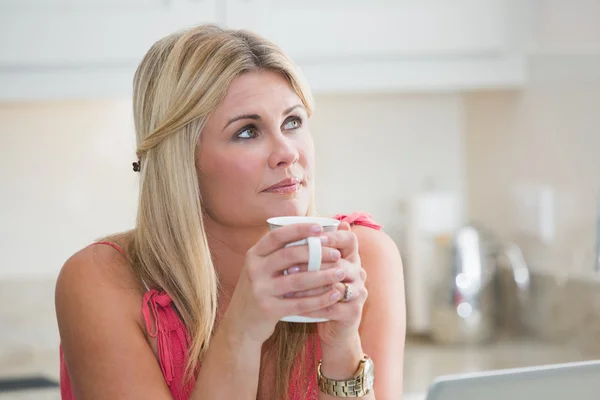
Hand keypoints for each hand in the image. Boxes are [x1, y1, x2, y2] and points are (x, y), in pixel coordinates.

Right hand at [223, 223, 346, 344]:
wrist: (240, 323)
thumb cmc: (259, 290)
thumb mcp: (261, 268)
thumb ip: (279, 253)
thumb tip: (312, 234)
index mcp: (254, 255)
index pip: (277, 236)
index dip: (299, 229)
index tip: (319, 227)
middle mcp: (254, 270)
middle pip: (289, 255)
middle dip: (316, 252)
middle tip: (337, 253)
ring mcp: (259, 290)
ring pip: (297, 280)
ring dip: (323, 275)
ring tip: (341, 272)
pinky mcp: (268, 310)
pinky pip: (299, 304)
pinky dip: (320, 299)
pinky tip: (334, 294)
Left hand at [296, 222, 367, 348]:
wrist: (336, 328)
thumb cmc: (322, 293)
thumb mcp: (319, 270)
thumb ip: (310, 252)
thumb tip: (287, 229)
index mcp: (352, 258)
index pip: (350, 240)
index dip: (332, 237)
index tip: (310, 238)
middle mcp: (359, 273)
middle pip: (339, 263)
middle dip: (312, 265)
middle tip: (288, 267)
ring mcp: (359, 293)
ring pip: (333, 286)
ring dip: (309, 287)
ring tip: (287, 288)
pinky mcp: (354, 312)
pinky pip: (330, 307)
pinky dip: (311, 307)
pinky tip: (294, 307)